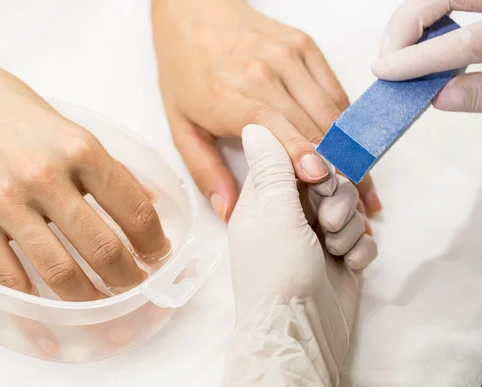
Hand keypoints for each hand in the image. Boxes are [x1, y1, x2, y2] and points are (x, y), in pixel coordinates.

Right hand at [0, 46, 170, 300]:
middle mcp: (46, 178)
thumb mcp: (72, 127)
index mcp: (80, 149)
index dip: (153, 241)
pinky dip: (36, 307)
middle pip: (102, 248)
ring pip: (61, 272)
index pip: (134, 209)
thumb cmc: (12, 110)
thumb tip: (150, 200)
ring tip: (106, 304)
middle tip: (136, 285)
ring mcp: (8, 203)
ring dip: (92, 299)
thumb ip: (111, 168)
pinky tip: (55, 316)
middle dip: (129, 277)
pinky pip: (11, 277)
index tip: (157, 253)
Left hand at [152, 0, 381, 220]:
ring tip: (361, 183)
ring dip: (349, 148)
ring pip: (330, 109)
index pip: (273, 125)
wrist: (194, 12)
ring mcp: (288, 56)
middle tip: (351, 201)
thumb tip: (228, 211)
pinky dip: (346, 121)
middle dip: (335, 165)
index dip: (299, 151)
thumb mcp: (180, 125)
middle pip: (310, 124)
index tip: (320, 177)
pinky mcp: (305, 46)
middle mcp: (263, 73)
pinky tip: (352, 147)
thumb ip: (204, 170)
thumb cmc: (186, 71)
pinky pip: (334, 89)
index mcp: (228, 96)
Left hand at [223, 125, 376, 386]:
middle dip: (335, 198)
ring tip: (335, 249)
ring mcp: (316, 236)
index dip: (312, 164)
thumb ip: (271, 169)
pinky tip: (348, 265)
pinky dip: (359, 248)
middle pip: (327, 180)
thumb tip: (255, 126)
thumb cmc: (275, 271)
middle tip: (327, 221)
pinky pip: (363, 234)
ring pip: (349, 206)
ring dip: (348, 226)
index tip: (319, 177)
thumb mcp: (271, 214)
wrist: (298, 333)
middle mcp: (289, 215)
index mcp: (263, 200)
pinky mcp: (340, 256)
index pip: (294, 160)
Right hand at [372, 0, 481, 111]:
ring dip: (409, 19)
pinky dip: (426, 13)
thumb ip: (481, 94)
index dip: (418, 58)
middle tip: (385, 58)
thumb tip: (439, 98)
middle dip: (402, 26)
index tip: (385, 72)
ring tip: (396, 49)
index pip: (463, 41)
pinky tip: (418, 37)